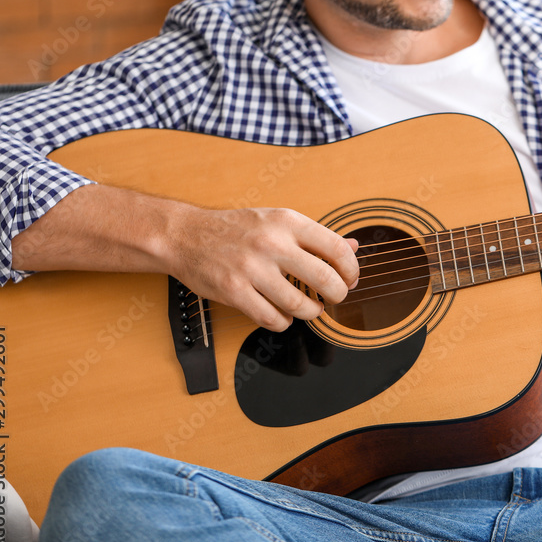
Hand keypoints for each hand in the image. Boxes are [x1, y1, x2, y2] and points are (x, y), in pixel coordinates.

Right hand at [167, 206, 358, 331]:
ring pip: (301, 306)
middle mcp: (272, 243)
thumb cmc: (238, 229)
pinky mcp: (234, 292)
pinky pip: (274, 319)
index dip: (352, 270)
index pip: (338, 249)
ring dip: (311, 312)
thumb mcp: (278, 221)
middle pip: (326, 281)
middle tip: (334, 297)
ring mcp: (252, 269)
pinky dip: (284, 321)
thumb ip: (317, 236)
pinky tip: (281, 312)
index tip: (350, 279)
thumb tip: (355, 246)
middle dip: (337, 295)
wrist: (186, 235)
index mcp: (288, 222)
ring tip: (308, 307)